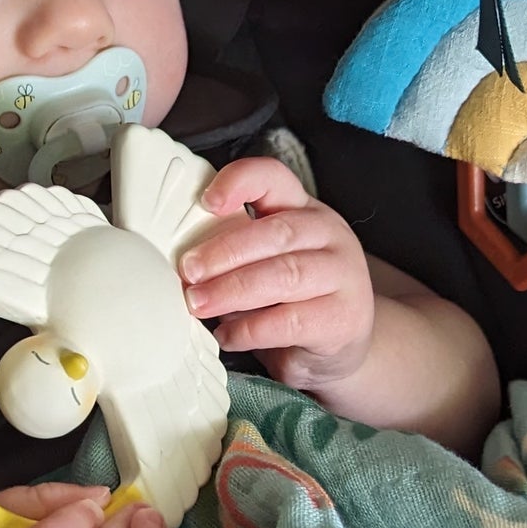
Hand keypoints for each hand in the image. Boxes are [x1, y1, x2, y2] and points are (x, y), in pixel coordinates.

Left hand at [183, 157, 375, 390]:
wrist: (339, 349)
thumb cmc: (293, 301)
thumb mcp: (266, 266)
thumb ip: (236, 256)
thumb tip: (184, 266)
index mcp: (303, 210)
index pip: (275, 178)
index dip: (240, 182)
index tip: (207, 202)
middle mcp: (328, 235)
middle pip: (276, 233)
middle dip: (225, 252)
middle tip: (188, 271)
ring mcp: (342, 275)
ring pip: (284, 275)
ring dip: (232, 290)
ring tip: (198, 303)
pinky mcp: (342, 318)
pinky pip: (289, 321)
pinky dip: (250, 330)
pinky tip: (227, 336)